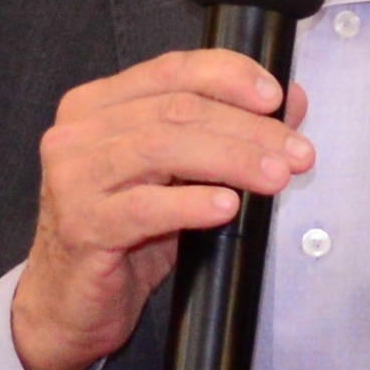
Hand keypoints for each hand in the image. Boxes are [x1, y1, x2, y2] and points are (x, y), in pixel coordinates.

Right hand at [15, 52, 316, 369]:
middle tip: (297, 154)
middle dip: (248, 129)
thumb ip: (228, 131)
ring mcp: (73, 179)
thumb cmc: (130, 229)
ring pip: (160, 148)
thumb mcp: (183, 173)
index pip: (171, 70)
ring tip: (275, 178)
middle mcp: (77, 133)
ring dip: (231, 159)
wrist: (74, 298)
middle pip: (176, 111)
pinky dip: (191, 203)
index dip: (229, 76)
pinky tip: (226, 207)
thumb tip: (292, 100)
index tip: (276, 97)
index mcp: (98, 105)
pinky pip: (142, 207)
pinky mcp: (80, 226)